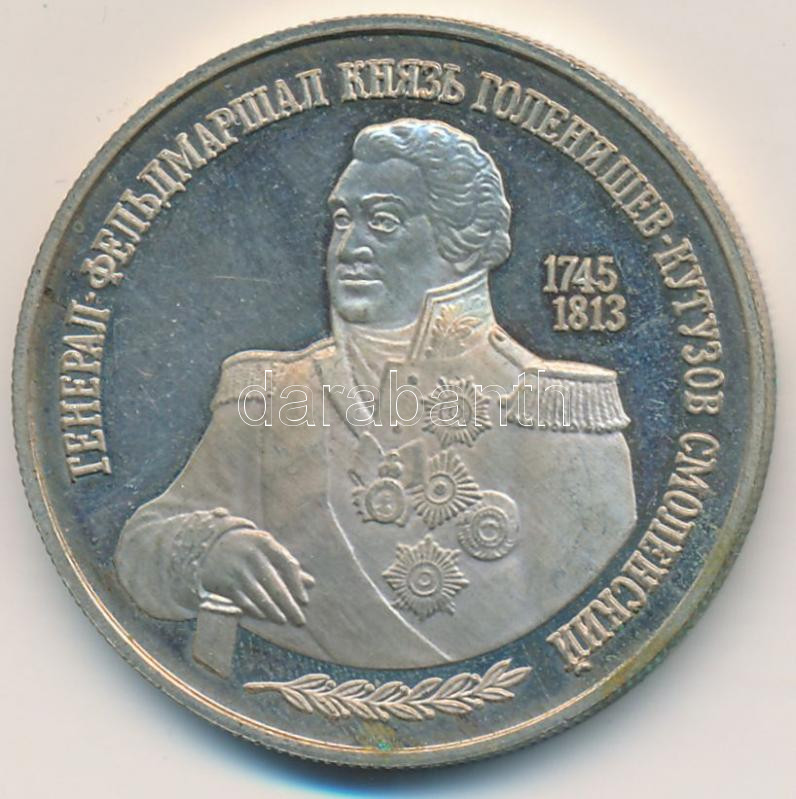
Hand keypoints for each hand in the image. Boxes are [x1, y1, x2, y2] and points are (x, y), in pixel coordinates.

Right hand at [200, 528, 314, 624]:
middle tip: (300, 621)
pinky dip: (254, 610)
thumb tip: (311, 584)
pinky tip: (264, 616)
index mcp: (265, 543)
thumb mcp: (267, 550)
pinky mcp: (225, 583)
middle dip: (289, 606)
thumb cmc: (248, 549)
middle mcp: (252, 555)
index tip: (304, 601)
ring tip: (283, 620)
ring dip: (273, 611)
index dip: (298, 584)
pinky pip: (244, 601)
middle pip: (276, 585)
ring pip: (260, 596)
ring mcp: (237, 570)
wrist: (210, 546)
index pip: (288, 564)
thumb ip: (287, 564)